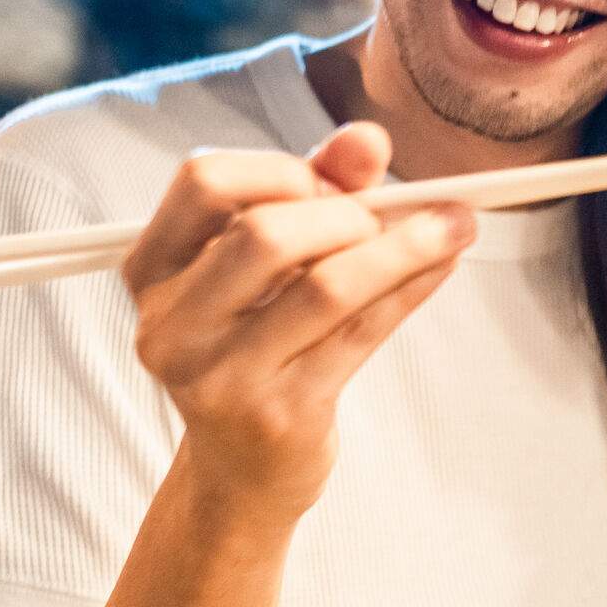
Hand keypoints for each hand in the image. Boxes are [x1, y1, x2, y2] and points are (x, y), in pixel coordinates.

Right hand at [120, 125, 472, 523]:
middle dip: (345, 214)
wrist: (246, 467)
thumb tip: (369, 139)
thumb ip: (315, 191)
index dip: (278, 170)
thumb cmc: (258, 344)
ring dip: (403, 247)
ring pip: (324, 288)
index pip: (204, 181)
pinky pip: (359, 334)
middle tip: (390, 216)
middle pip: (264, 234)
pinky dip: (411, 288)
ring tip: (455, 225)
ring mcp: (220, 377)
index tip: (325, 184)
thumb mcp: (271, 263)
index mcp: (152, 270)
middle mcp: (171, 325)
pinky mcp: (279, 416)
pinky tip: (443, 264)